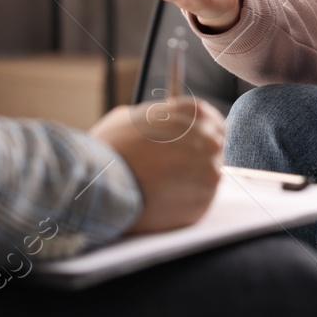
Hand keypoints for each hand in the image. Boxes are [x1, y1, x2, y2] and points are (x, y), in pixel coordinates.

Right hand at [90, 96, 225, 232]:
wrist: (102, 181)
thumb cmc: (111, 146)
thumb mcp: (131, 117)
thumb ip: (155, 120)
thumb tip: (158, 127)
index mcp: (196, 113)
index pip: (212, 122)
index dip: (199, 134)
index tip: (190, 144)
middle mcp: (210, 140)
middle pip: (213, 150)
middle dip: (197, 158)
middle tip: (174, 168)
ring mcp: (209, 173)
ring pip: (206, 177)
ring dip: (190, 181)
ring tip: (162, 186)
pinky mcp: (203, 203)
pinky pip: (199, 202)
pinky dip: (184, 203)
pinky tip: (162, 200)